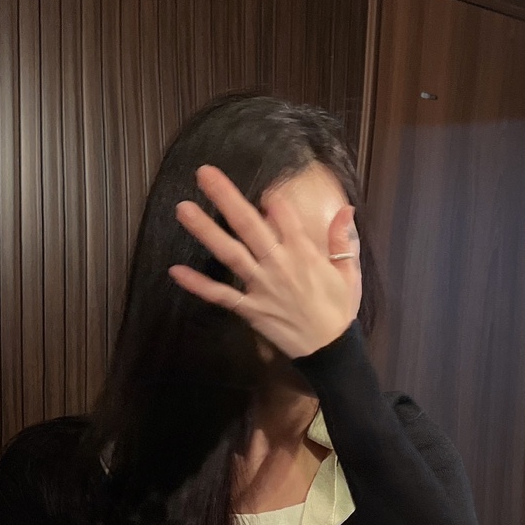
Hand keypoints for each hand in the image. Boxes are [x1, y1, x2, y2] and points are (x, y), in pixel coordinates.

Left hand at [169, 165, 360, 358]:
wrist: (330, 351)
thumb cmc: (338, 310)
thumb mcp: (348, 273)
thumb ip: (341, 239)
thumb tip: (346, 209)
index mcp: (304, 253)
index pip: (284, 215)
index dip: (272, 199)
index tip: (262, 188)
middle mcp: (279, 265)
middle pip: (249, 225)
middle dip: (227, 198)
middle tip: (204, 173)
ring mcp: (261, 286)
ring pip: (230, 253)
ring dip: (205, 231)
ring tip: (183, 209)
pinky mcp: (250, 308)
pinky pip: (220, 295)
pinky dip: (198, 284)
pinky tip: (175, 271)